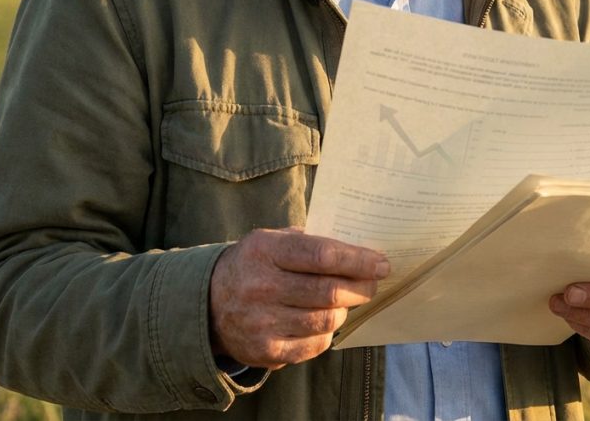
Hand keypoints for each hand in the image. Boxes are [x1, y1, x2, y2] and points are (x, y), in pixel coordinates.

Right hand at [209, 228, 389, 369]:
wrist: (209, 304)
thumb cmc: (255, 265)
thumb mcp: (272, 240)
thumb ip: (311, 241)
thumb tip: (361, 249)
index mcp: (265, 250)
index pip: (323, 255)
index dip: (358, 260)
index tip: (381, 264)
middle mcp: (262, 286)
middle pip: (330, 291)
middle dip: (361, 287)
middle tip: (373, 284)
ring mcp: (262, 322)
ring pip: (326, 319)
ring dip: (345, 310)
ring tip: (347, 301)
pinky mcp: (266, 350)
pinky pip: (315, 344)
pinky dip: (328, 332)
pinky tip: (325, 320)